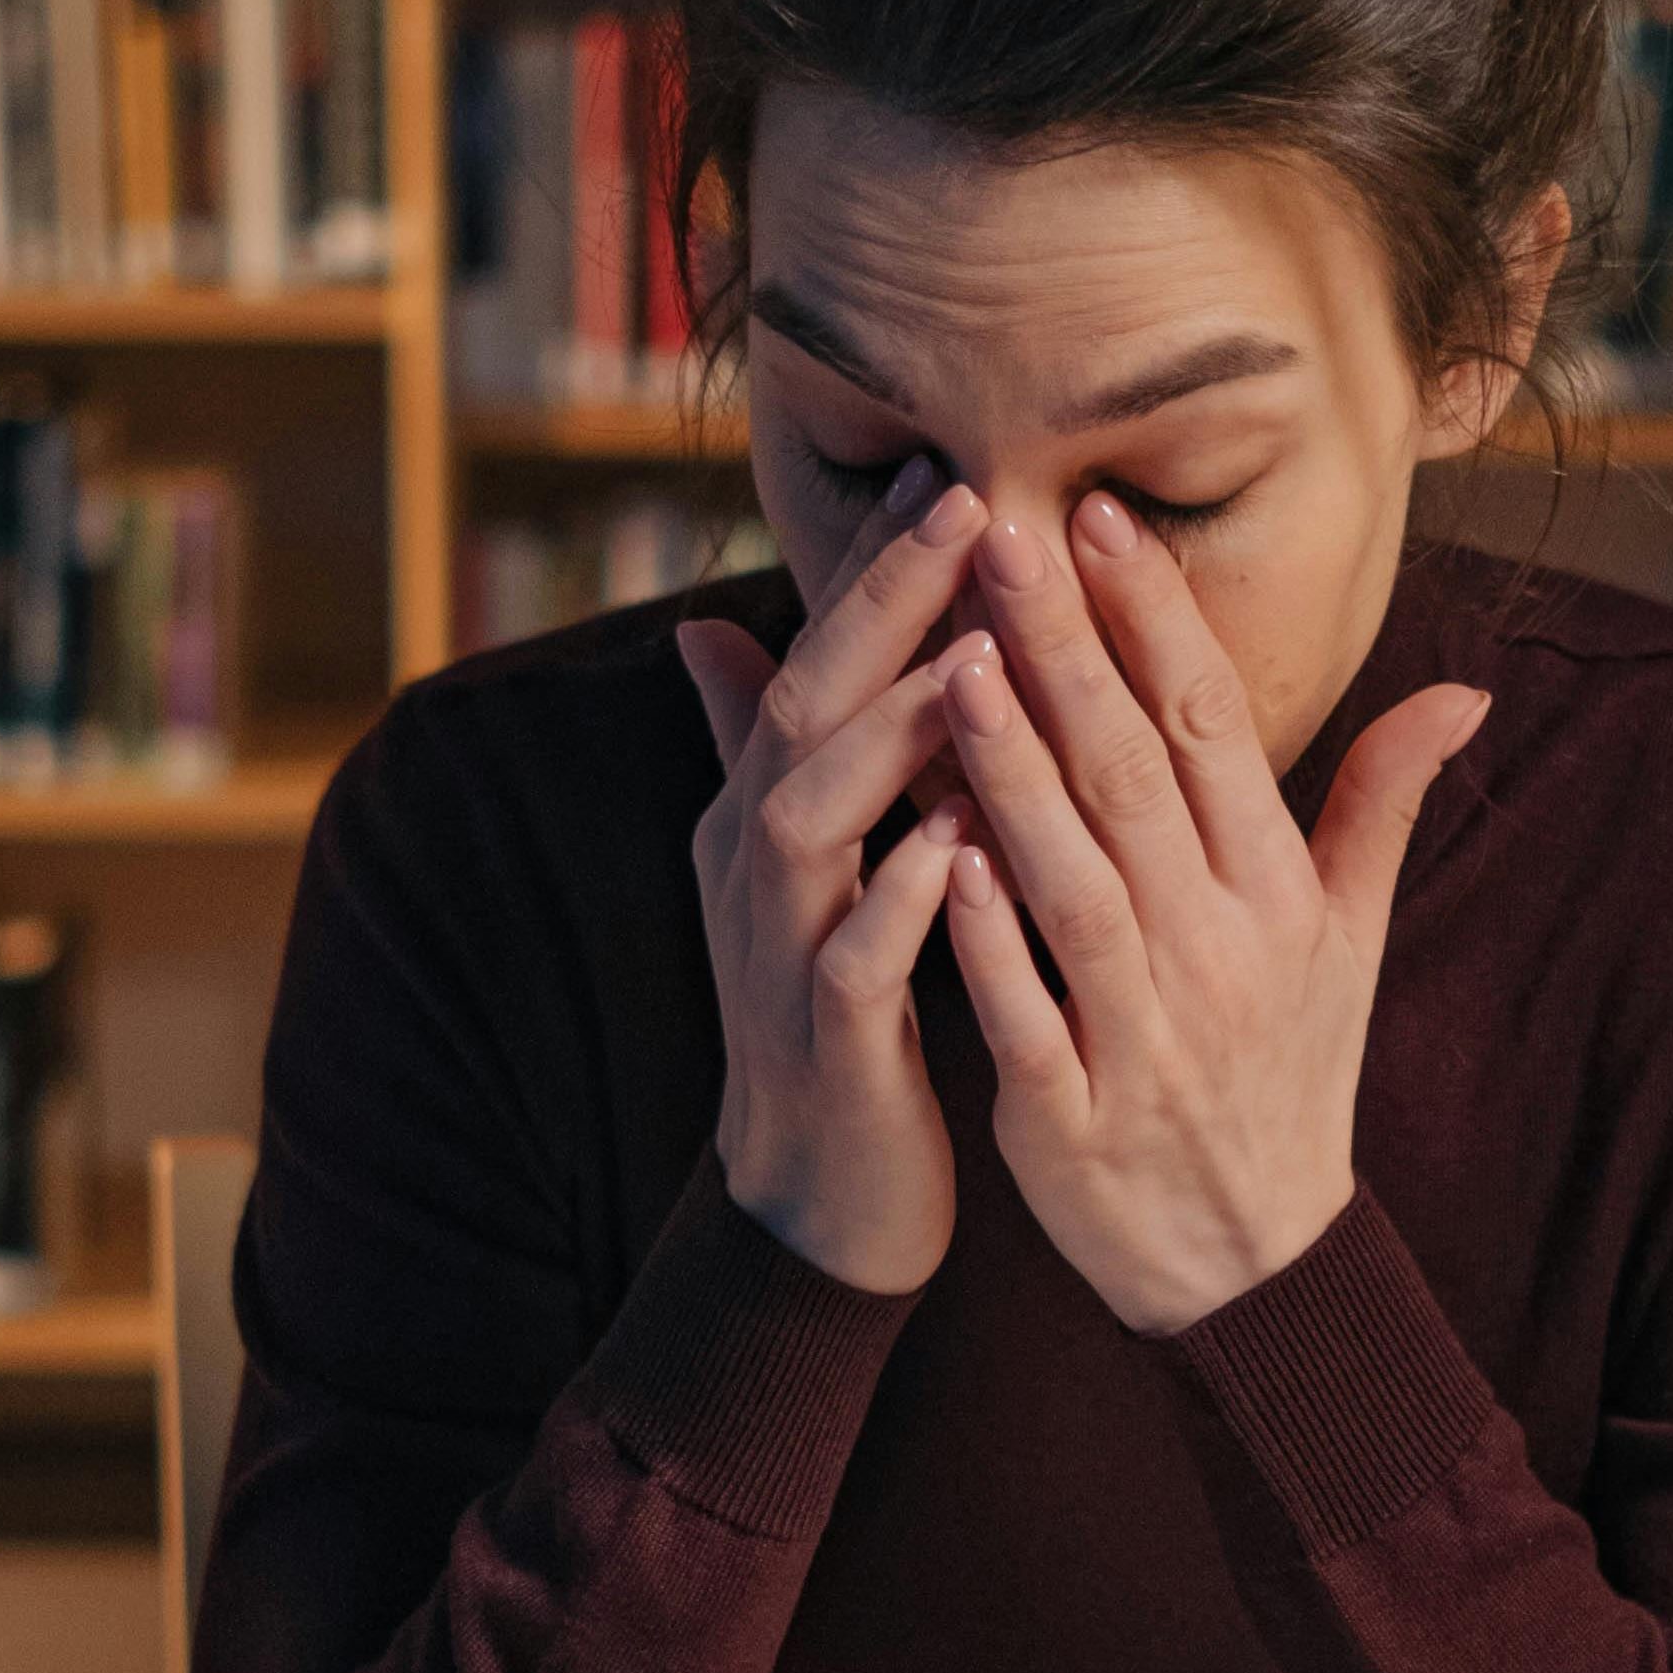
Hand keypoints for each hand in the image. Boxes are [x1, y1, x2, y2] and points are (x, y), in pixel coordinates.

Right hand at [678, 461, 990, 1294]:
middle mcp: (756, 867)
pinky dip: (904, 901)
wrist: (817, 1200)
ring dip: (885, 737)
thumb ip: (763, 752)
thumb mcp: (800, 870)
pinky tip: (962, 846)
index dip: (875, 572)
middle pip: (800, 711)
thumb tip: (705, 627)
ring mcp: (781, 953)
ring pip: (811, 821)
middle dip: (878, 609)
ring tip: (967, 657)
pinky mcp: (825, 1043)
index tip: (954, 472)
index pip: (813, 664)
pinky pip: (853, 960)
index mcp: (762, 816)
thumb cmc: (837, 1016)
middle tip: (963, 506)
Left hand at [934, 496, 1487, 1335]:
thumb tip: (1464, 689)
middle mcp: (1220, 958)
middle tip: (1002, 537)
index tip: (1096, 516)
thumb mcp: (1351, 945)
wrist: (1255, 1266)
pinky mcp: (1074, 1122)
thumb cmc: (1288, 1080)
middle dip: (1071, 656)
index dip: (1156, 621)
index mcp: (1279, 899)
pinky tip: (935, 857)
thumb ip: (1384, 806)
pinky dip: (986, 942)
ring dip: (1016, 778)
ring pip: (1076, 887)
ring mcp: (1147, 1041)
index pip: (1215, 731)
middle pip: (1138, 785)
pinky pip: (1026, 1017)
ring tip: (952, 666)